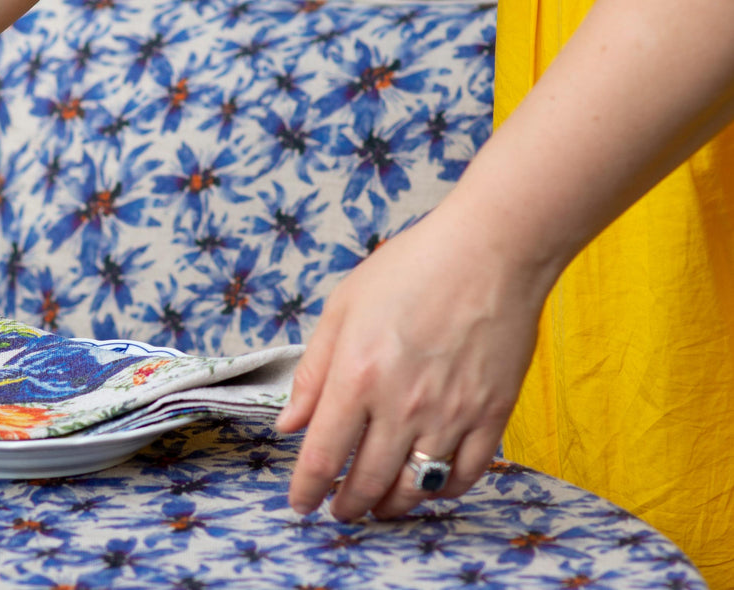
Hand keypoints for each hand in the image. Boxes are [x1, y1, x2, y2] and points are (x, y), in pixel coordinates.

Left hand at [274, 210, 552, 520]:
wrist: (491, 250)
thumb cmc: (410, 269)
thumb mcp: (341, 309)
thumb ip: (312, 372)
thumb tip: (288, 425)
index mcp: (357, 377)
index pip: (322, 457)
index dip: (306, 490)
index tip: (300, 503)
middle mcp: (401, 404)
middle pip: (367, 482)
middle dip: (346, 506)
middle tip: (338, 511)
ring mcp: (451, 413)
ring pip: (415, 487)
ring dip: (391, 507)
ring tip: (377, 506)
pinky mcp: (492, 414)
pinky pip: (465, 474)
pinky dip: (442, 490)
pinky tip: (427, 485)